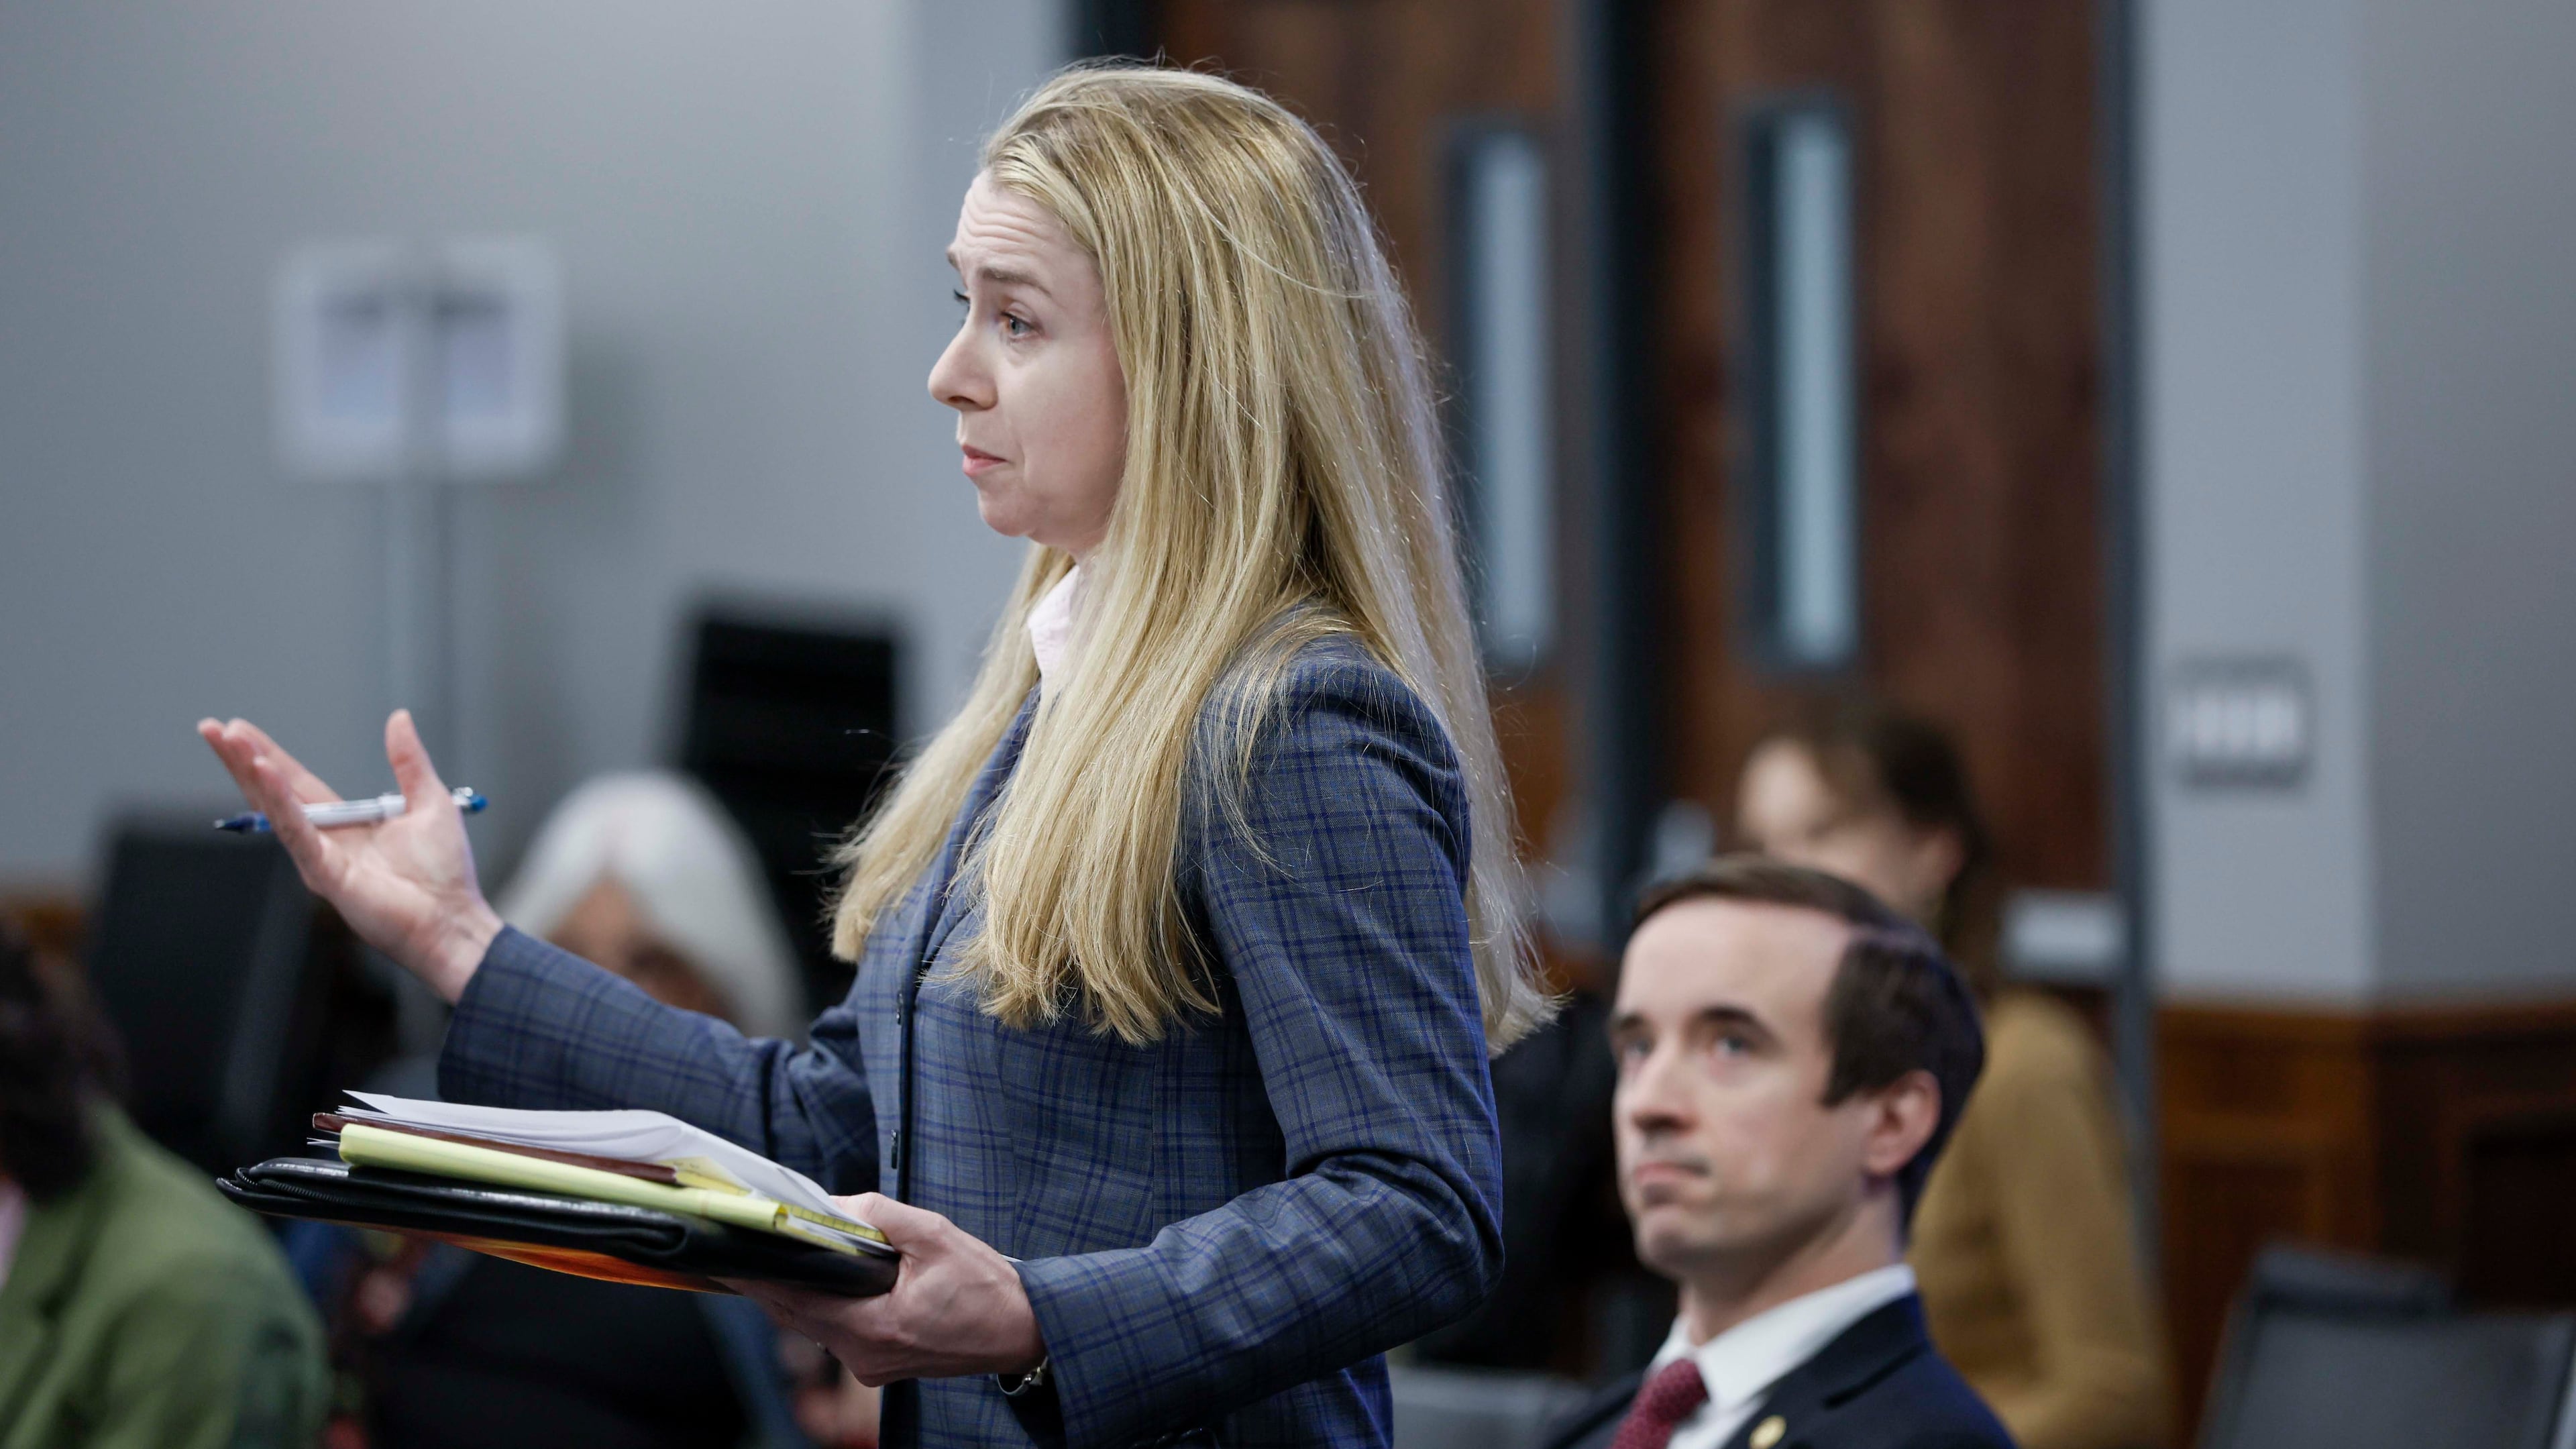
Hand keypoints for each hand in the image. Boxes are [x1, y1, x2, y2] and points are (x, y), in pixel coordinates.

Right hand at [197, 710, 501, 1001]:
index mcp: (345, 823)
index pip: (297, 783)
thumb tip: (399, 718)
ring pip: (276, 807)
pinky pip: (297, 831)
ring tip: (227, 740)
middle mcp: (324, 840)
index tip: (239, 728)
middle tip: (212, 727)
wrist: (452, 920)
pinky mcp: (325, 873)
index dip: (269, 755)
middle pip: (274, 791)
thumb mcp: (429, 800)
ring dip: (250, 772)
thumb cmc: (444, 872)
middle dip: (242, 759)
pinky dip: (280, 801)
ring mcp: (319, 857)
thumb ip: (409, 760)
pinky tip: (264, 774)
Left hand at [730, 1194, 1045, 1386]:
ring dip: (797, 1291)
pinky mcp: (879, 1364)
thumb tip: (835, 1205)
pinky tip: (823, 1279)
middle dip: (771, 1280)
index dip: (758, 1276)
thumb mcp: (936, 1236)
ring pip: (813, 1325)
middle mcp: (864, 1355)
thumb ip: (881, 1216)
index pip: (795, 1299)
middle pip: (795, 1314)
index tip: (727, 1257)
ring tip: (780, 1255)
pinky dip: (822, 1305)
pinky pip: (835, 1332)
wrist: (1022, 1331)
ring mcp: (870, 1365)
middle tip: (745, 1248)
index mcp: (875, 1326)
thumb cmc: (986, 1288)